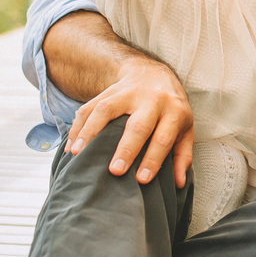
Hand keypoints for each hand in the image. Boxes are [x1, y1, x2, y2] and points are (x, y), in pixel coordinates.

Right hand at [66, 55, 194, 187]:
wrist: (153, 74)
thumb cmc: (170, 109)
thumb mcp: (184, 128)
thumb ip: (182, 156)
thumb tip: (178, 183)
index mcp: (174, 111)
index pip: (163, 137)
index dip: (153, 159)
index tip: (141, 179)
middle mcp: (151, 100)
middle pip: (138, 125)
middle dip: (126, 148)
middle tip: (115, 171)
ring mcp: (128, 93)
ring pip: (106, 110)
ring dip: (90, 133)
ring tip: (79, 155)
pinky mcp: (107, 91)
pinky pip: (88, 107)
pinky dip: (77, 127)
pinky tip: (71, 146)